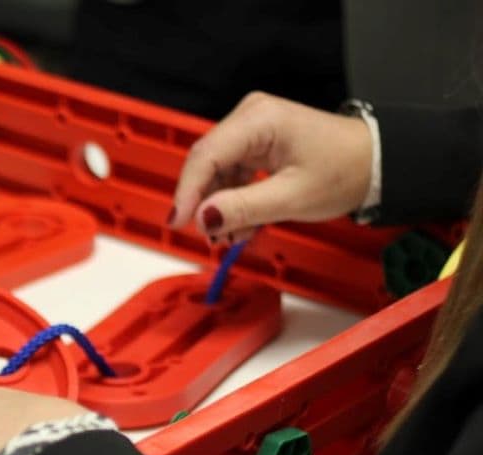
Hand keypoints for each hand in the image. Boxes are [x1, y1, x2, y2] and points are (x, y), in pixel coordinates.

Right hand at [169, 92, 372, 242]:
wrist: (375, 162)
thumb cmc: (346, 170)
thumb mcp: (293, 197)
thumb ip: (244, 208)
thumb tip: (203, 218)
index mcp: (259, 120)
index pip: (206, 156)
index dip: (187, 193)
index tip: (178, 223)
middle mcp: (250, 117)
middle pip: (207, 164)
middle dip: (204, 204)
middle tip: (211, 238)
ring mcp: (252, 128)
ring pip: (216, 172)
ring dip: (219, 207)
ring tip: (233, 237)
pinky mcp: (256, 142)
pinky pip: (230, 173)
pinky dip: (232, 200)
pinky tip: (243, 224)